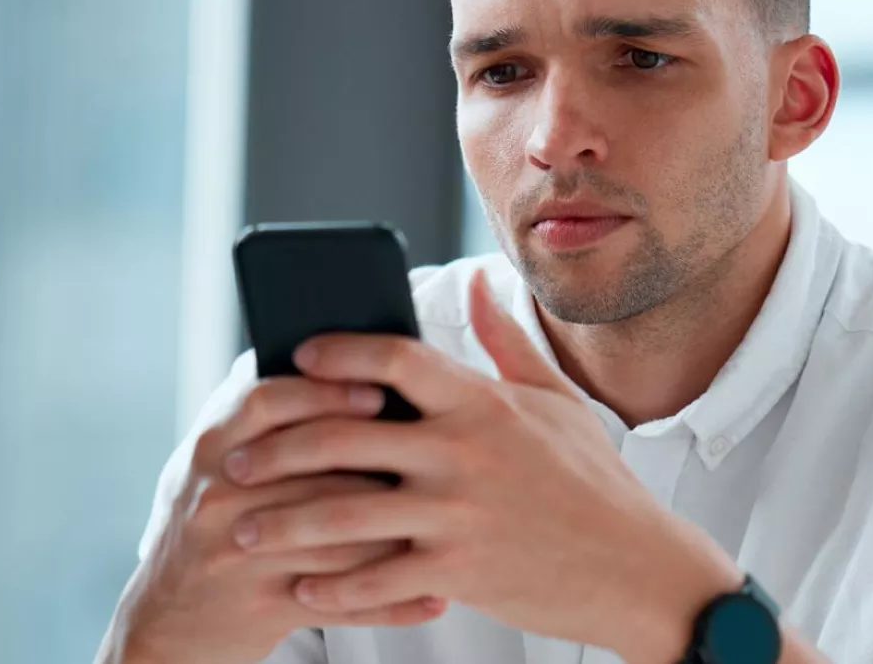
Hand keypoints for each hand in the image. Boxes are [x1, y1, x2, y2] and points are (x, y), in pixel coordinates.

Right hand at [95, 376, 447, 663]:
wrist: (170, 621)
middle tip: (426, 455)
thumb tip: (315, 345)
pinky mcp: (260, 606)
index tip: (376, 390)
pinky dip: (393, 601)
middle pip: (309, 466)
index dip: (325, 392)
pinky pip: (341, 601)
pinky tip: (436, 596)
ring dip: (397, 531)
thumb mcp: (211, 460)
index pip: (267, 402)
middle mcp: (218, 495)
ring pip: (334, 535)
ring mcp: (237, 553)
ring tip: (447, 521)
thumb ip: (254, 410)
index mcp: (211, 447)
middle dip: (375, 459)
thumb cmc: (211, 520)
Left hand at [222, 270, 742, 657]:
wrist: (637, 569)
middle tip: (235, 460)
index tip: (298, 356)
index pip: (396, 357)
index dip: (338, 350)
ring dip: (282, 524)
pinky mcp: (458, 573)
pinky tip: (301, 586)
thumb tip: (478, 285)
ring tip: (242, 529)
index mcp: (481, 404)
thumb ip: (505, 343)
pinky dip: (331, 587)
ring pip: (343, 515)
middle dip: (277, 448)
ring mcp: (458, 514)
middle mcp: (462, 453)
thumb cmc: (595, 482)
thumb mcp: (556, 401)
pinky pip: (376, 581)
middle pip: (344, 436)